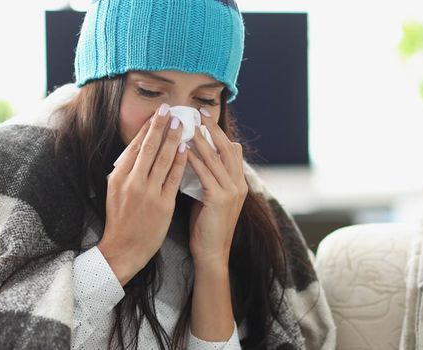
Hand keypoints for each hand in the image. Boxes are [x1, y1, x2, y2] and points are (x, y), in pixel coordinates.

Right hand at [100, 104, 188, 284]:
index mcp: (119, 177)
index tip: (156, 113)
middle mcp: (132, 182)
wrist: (123, 249)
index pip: (134, 146)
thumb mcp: (114, 191)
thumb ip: (125, 170)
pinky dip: (180, 161)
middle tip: (170, 109)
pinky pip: (174, 178)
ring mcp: (148, 193)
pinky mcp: (163, 204)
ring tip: (181, 123)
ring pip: (163, 159)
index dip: (147, 128)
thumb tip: (136, 149)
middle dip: (160, 126)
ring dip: (173, 138)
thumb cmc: (120, 220)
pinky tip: (187, 148)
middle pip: (148, 148)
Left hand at [186, 115, 247, 267]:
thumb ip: (207, 178)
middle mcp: (239, 184)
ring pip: (216, 158)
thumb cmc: (206, 226)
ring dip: (201, 140)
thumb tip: (192, 158)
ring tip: (188, 125)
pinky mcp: (220, 199)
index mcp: (238, 182)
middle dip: (212, 129)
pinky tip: (183, 149)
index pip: (232, 150)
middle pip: (227, 148)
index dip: (219, 133)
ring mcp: (232, 191)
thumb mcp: (209, 197)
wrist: (212, 253)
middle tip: (199, 113)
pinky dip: (195, 160)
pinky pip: (206, 174)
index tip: (205, 118)